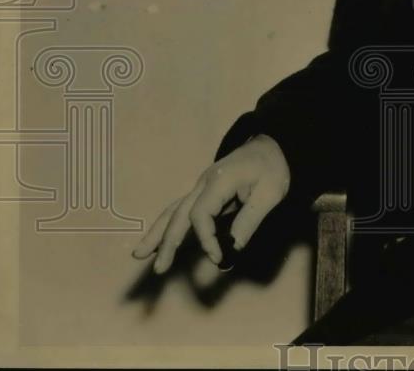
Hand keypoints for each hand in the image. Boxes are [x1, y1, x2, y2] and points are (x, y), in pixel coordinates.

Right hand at [131, 134, 289, 273]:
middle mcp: (204, 183)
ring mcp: (202, 186)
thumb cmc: (274, 167)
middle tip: (159, 269)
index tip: (218, 257)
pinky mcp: (206, 192)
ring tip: (139, 254)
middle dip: (166, 241)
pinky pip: (182, 210)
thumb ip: (249, 221)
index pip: (200, 215)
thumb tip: (231, 250)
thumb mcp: (270, 194)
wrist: (274, 145)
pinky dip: (169, 225)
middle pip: (179, 213)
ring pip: (174, 210)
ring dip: (158, 233)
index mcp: (219, 181)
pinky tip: (159, 241)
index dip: (206, 239)